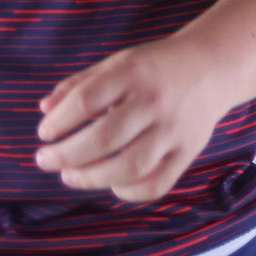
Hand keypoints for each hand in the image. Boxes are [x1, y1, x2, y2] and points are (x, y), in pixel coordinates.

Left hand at [34, 33, 236, 202]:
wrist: (211, 67)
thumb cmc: (154, 67)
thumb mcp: (116, 63)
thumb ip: (79, 84)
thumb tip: (45, 111)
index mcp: (133, 72)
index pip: (86, 101)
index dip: (59, 122)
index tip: (44, 134)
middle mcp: (154, 102)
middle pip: (104, 138)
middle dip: (67, 154)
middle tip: (44, 160)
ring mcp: (174, 130)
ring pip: (130, 166)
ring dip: (92, 178)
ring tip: (69, 176)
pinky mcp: (188, 152)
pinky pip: (156, 184)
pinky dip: (129, 192)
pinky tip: (110, 184)